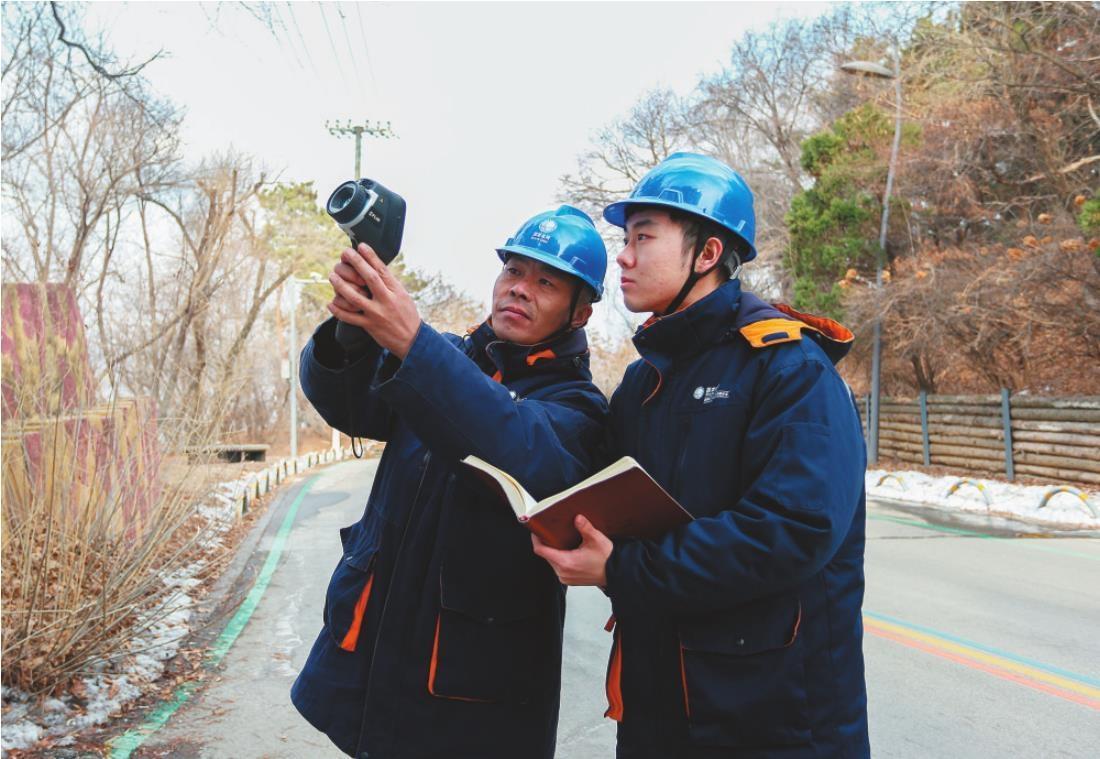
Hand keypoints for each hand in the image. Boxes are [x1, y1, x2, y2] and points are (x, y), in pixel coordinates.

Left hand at [327, 243, 421, 358]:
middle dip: (357, 263)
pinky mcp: (370, 326)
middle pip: (370, 278)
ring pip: (355, 297)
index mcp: (396, 291)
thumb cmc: (406, 314)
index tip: (361, 245)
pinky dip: (338, 310)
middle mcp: (387, 301)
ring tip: (332, 276)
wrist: (412, 340)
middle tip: (346, 253)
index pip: (383, 270)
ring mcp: (377, 314)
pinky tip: (330, 303)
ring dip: (341, 285)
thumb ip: (389, 283)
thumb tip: (375, 266)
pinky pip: (350, 318)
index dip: (371, 257)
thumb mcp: (402, 295)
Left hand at [531, 515, 611, 586]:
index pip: (541, 550)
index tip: (536, 530)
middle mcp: (562, 572)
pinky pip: (558, 567)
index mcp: (565, 562)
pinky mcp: (569, 580)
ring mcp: (565, 578)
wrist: (616, 572)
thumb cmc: (607, 559)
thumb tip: (577, 518)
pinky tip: (569, 551)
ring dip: (555, 551)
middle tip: (552, 532)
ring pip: (552, 561)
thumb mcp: (596, 539)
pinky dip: (560, 559)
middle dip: (548, 543)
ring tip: (562, 541)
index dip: (537, 539)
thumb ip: (585, 527)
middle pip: (546, 555)